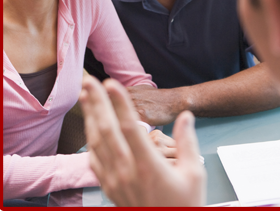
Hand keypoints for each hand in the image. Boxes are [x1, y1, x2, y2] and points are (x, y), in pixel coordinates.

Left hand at [80, 75, 205, 206]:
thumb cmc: (182, 205)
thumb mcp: (194, 174)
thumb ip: (188, 142)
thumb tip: (186, 116)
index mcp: (148, 166)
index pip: (130, 128)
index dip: (120, 104)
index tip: (111, 83)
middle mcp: (126, 171)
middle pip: (107, 130)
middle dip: (98, 103)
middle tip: (90, 81)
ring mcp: (114, 179)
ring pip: (96, 142)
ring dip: (90, 116)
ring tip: (85, 95)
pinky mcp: (109, 186)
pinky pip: (94, 158)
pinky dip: (89, 137)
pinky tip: (89, 124)